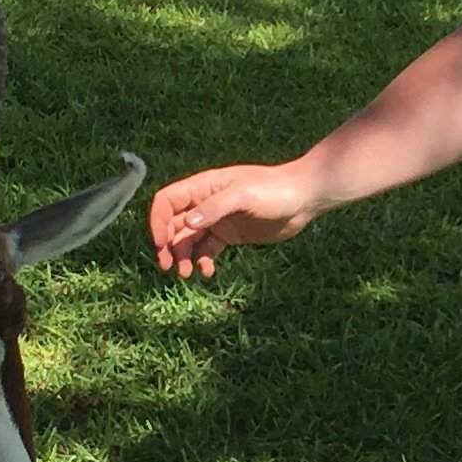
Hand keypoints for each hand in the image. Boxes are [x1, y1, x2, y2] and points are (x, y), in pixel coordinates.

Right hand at [147, 160, 317, 279]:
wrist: (303, 199)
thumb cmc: (274, 191)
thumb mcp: (244, 197)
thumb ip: (215, 209)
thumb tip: (186, 224)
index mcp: (203, 187)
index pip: (167, 201)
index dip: (157, 221)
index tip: (160, 244)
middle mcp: (206, 203)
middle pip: (172, 224)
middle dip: (166, 245)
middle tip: (167, 267)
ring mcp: (217, 219)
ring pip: (188, 239)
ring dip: (182, 257)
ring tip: (187, 274)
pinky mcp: (230, 234)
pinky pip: (207, 249)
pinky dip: (203, 261)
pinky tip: (208, 272)